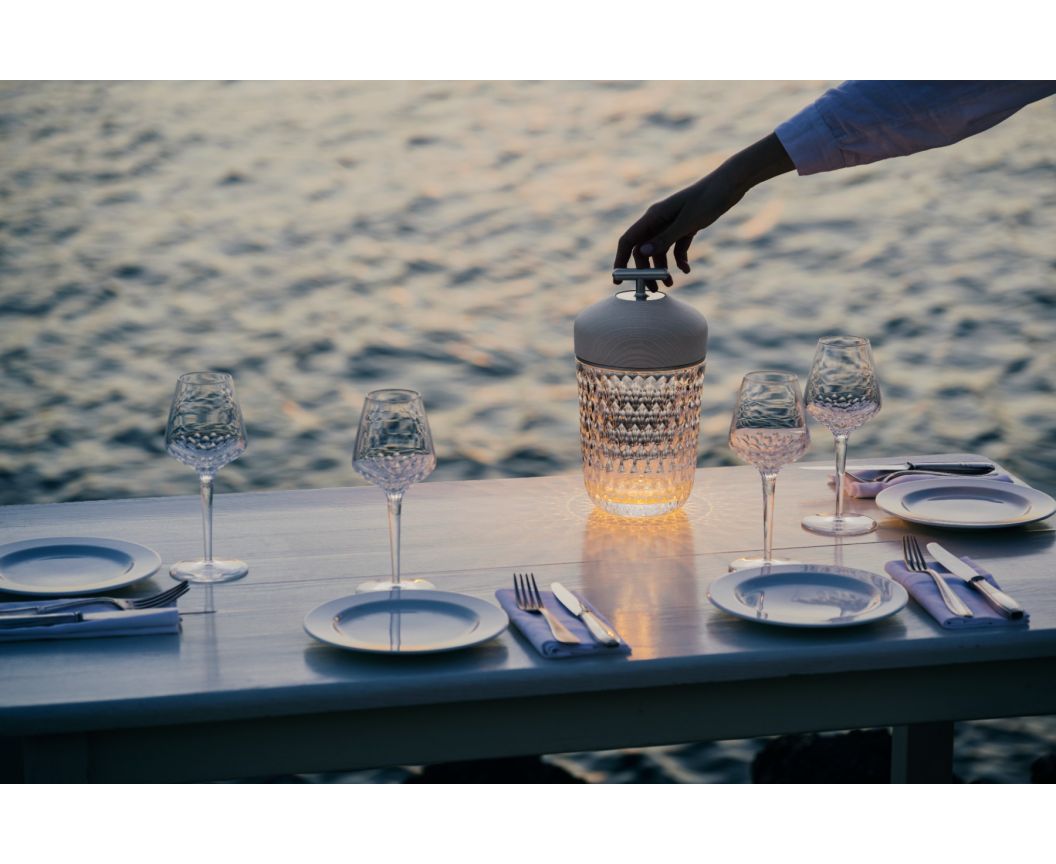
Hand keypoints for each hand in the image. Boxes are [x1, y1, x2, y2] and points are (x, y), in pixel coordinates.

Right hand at [613, 133, 793, 285]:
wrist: (730, 184)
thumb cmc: (708, 199)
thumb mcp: (687, 222)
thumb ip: (664, 239)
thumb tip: (642, 254)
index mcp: (653, 216)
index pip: (629, 240)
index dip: (621, 260)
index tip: (618, 280)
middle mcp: (658, 220)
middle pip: (643, 250)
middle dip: (645, 270)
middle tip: (653, 289)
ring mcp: (671, 223)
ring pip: (658, 250)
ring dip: (662, 268)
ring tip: (670, 284)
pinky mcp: (685, 226)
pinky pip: (675, 247)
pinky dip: (679, 259)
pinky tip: (687, 269)